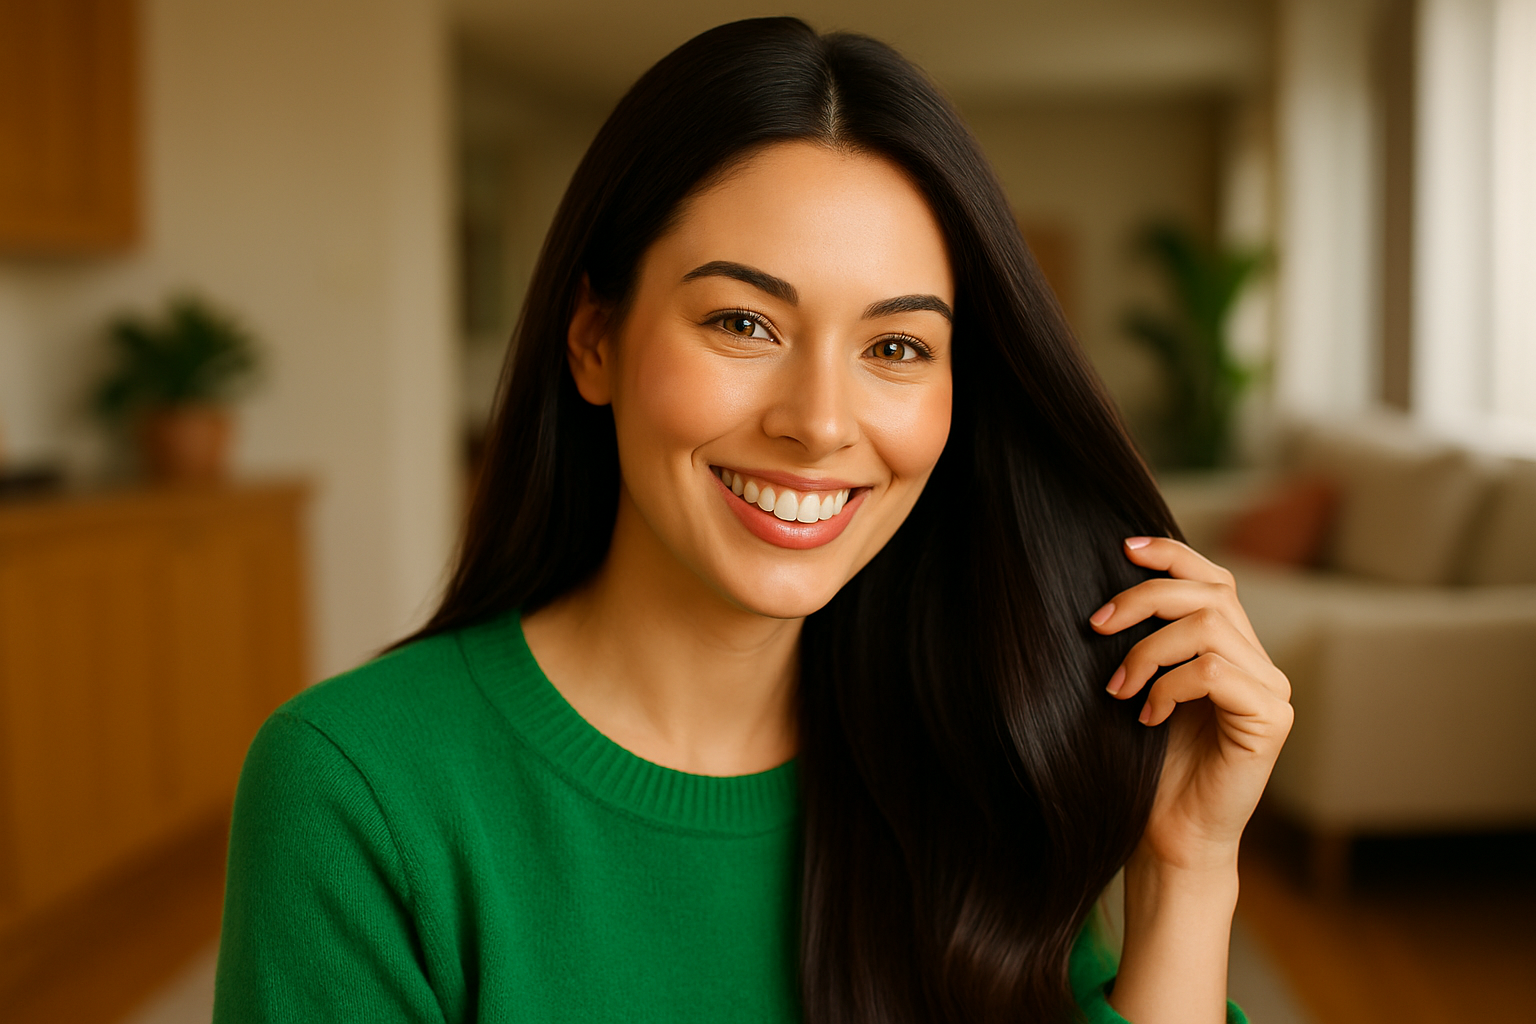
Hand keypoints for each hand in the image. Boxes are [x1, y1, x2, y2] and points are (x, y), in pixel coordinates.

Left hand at [1090, 536, 1292, 872]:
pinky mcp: (1271, 720)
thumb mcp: (1139, 687)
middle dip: (1144, 599)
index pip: (1214, 579)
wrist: (1169, 836)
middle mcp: (1259, 663)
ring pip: (1209, 629)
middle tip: (1096, 625)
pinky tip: (1146, 715)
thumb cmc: (1148, 767)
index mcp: (1232, 648)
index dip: (1172, 555)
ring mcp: (1271, 690)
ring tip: (1117, 688)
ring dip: (1148, 650)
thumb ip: (1145, 641)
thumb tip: (1108, 591)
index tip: (1123, 549)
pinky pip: (1215, 673)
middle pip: (1209, 594)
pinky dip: (1170, 686)